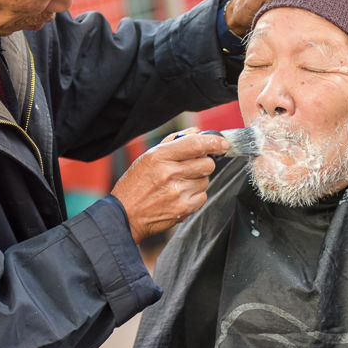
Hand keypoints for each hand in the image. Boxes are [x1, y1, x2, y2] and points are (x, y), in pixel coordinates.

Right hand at [111, 128, 228, 242]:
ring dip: (197, 181)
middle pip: (207, 164)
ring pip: (206, 181)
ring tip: (179, 185)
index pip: (196, 144)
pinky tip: (180, 196)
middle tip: (191, 168)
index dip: (214, 142)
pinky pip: (203, 197)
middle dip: (204, 164)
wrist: (125, 215)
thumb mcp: (148, 157)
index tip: (222, 144)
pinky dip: (195, 196)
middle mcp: (169, 173)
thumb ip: (173, 142)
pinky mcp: (183, 209)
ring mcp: (178, 192)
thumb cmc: (135, 184)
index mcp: (159, 156)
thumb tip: (196, 132)